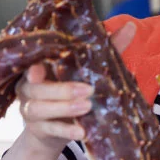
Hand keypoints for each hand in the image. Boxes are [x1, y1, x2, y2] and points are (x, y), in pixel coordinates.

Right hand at [16, 22, 136, 152]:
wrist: (55, 129)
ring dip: (64, 109)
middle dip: (62, 90)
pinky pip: (50, 130)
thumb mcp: (88, 69)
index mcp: (40, 69)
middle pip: (37, 88)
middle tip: (88, 90)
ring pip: (40, 109)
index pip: (31, 64)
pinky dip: (66, 131)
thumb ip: (107, 48)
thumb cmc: (73, 89)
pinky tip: (81, 133)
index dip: (33, 68)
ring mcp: (31, 110)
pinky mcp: (38, 130)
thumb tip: (130, 26)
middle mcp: (29, 89)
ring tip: (87, 107)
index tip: (40, 69)